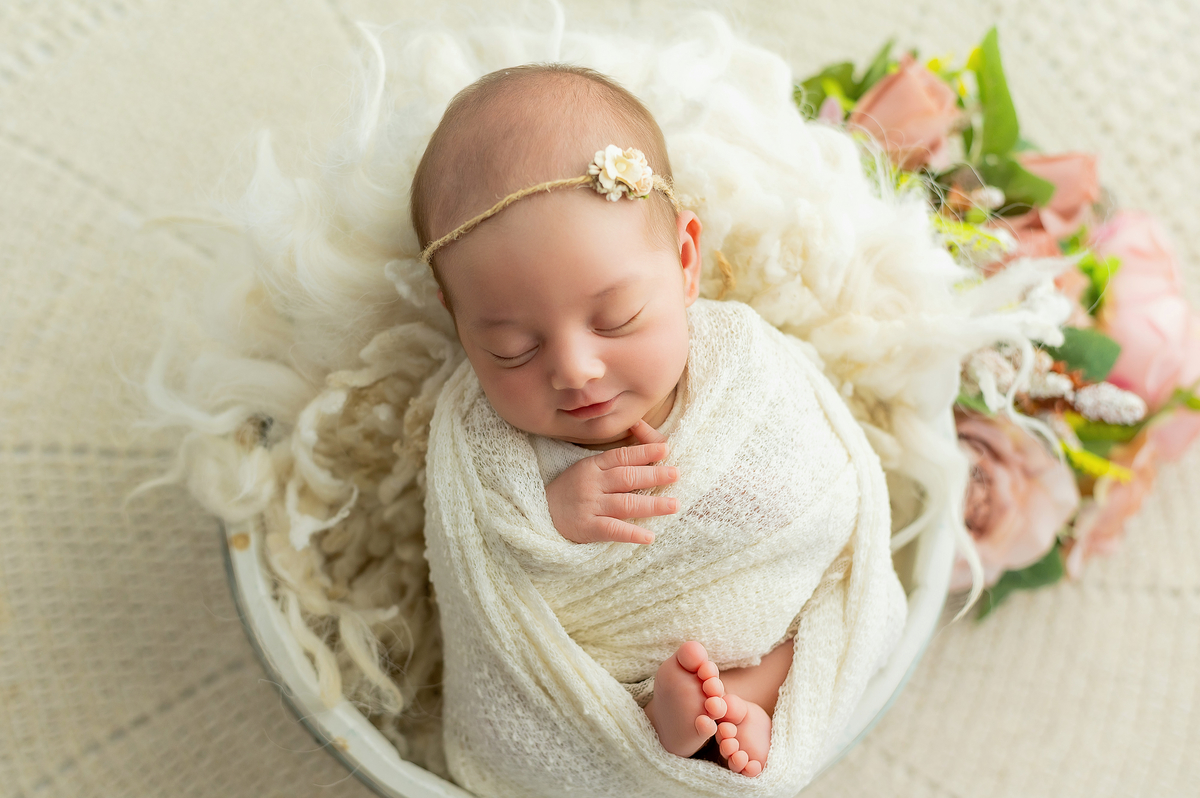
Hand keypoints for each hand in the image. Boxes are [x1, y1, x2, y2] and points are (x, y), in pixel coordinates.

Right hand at [546, 420, 678, 544]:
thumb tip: (642, 450)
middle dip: (653, 475)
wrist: (538, 514)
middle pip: (626, 478)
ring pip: (625, 504)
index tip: (665, 449)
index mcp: (592, 466)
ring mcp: (589, 506)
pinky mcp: (587, 528)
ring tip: (673, 505)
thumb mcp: (586, 469)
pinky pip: (612, 530)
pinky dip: (631, 533)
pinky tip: (649, 536)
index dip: (643, 452)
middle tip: (675, 474)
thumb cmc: (569, 490)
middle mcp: (592, 484)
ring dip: (652, 505)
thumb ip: (611, 462)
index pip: (621, 456)